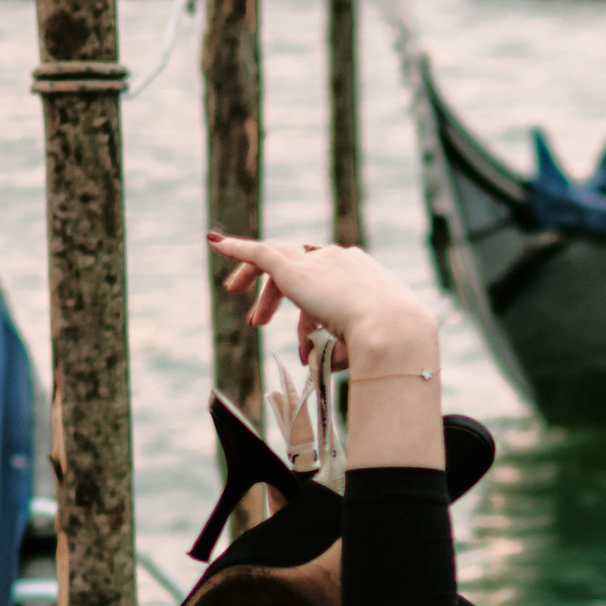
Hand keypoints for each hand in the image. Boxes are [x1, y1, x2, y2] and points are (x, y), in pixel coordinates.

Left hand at [210, 235, 437, 372]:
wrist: (390, 329)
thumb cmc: (387, 346)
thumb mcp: (361, 348)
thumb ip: (338, 350)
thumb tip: (319, 362)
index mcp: (362, 276)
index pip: (327, 288)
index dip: (310, 316)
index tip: (306, 344)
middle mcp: (340, 261)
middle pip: (301, 271)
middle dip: (276, 295)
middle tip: (258, 321)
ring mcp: (317, 261)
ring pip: (277, 260)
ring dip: (255, 279)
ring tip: (232, 290)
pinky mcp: (294, 268)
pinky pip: (259, 253)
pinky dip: (237, 248)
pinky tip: (215, 243)